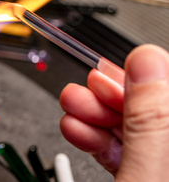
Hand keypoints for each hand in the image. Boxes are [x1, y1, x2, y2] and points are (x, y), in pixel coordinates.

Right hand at [60, 44, 168, 180]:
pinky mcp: (138, 176)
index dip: (139, 76)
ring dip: (92, 114)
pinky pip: (120, 148)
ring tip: (70, 109)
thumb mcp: (144, 176)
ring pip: (130, 126)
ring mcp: (159, 167)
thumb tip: (147, 60)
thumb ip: (148, 120)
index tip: (105, 73)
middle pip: (149, 108)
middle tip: (79, 94)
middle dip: (107, 96)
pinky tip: (76, 130)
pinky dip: (93, 136)